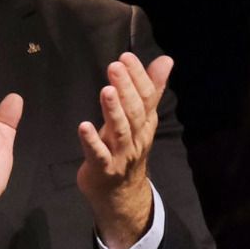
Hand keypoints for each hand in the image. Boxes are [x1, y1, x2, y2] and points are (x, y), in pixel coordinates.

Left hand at [77, 52, 171, 248]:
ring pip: (120, 130)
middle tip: (116, 66)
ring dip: (113, 110)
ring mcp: (120, 153)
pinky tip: (83, 126)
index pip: (146, 96)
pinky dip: (91, 140)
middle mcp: (136, 136)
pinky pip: (98, 153)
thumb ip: (151, 89)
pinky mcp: (103, 167)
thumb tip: (166, 60)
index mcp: (145, 122)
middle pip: (134, 110)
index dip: (138, 76)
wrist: (120, 192)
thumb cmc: (126, 148)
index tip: (127, 56)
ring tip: (107, 91)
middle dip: (126, 87)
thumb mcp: (142, 118)